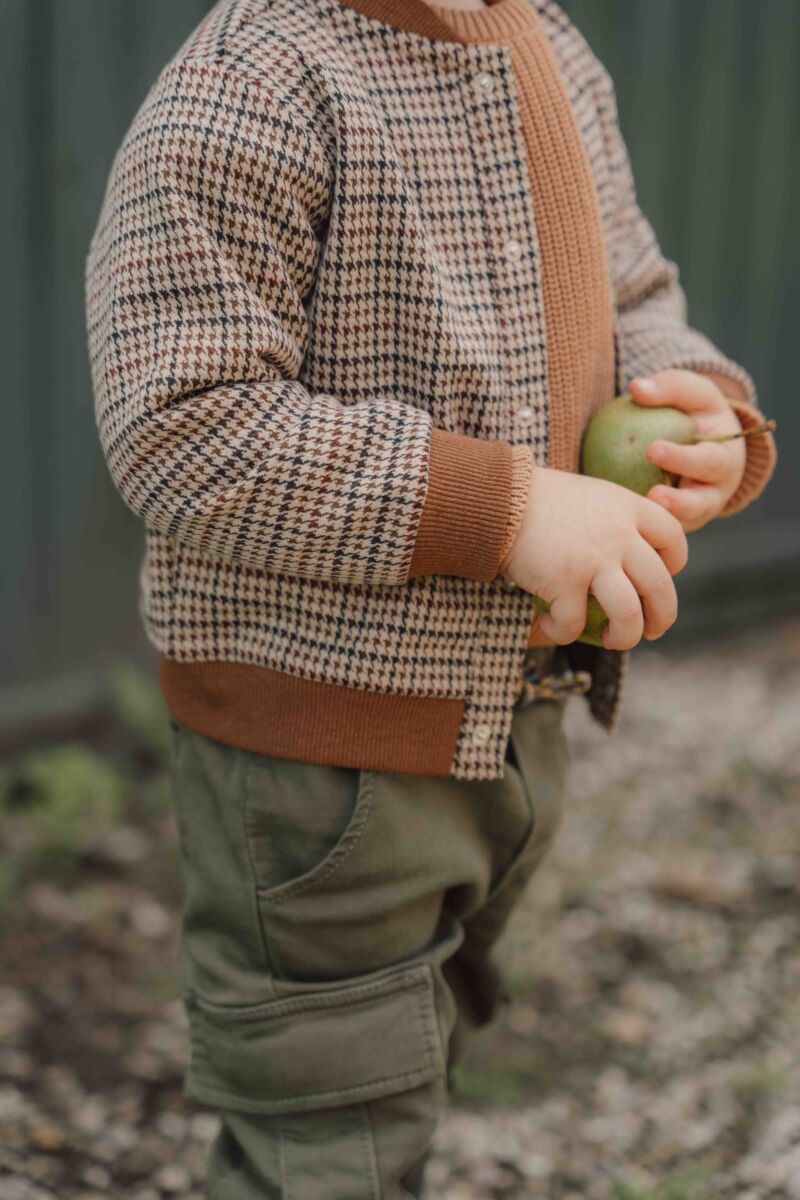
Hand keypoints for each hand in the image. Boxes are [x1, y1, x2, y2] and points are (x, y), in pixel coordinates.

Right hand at [500, 465, 687, 650]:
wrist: (499, 496)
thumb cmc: (537, 497)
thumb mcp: (589, 495)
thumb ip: (612, 519)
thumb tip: (624, 554)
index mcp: (628, 508)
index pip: (674, 537)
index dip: (675, 563)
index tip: (661, 577)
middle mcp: (619, 535)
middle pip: (661, 586)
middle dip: (662, 617)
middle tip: (651, 630)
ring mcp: (594, 560)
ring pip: (628, 615)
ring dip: (625, 637)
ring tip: (612, 641)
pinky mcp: (564, 582)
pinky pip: (573, 624)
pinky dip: (562, 633)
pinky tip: (550, 626)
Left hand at [630, 370, 746, 532]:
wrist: (705, 446)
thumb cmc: (697, 414)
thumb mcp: (693, 394)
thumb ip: (670, 387)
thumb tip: (637, 388)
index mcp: (724, 460)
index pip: (708, 461)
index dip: (683, 459)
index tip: (652, 449)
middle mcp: (714, 492)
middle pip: (701, 503)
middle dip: (680, 503)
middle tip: (652, 495)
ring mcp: (696, 514)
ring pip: (681, 524)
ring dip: (661, 522)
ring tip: (637, 514)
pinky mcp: (676, 525)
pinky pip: (659, 529)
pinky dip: (642, 526)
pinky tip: (614, 518)